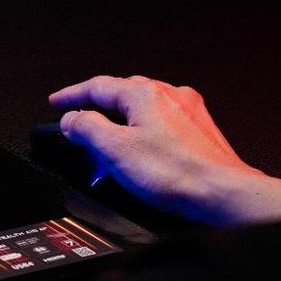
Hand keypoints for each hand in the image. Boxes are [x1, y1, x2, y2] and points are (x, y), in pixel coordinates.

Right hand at [49, 75, 280, 225]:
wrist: (223, 194)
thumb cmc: (177, 173)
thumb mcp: (114, 149)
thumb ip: (85, 129)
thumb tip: (71, 119)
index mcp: (144, 93)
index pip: (96, 86)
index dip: (70, 96)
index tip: (56, 103)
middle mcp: (168, 95)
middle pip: (120, 97)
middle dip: (95, 113)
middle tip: (76, 130)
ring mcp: (187, 112)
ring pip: (140, 113)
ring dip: (118, 129)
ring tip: (106, 154)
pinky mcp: (198, 132)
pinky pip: (159, 127)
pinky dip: (140, 137)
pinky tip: (138, 159)